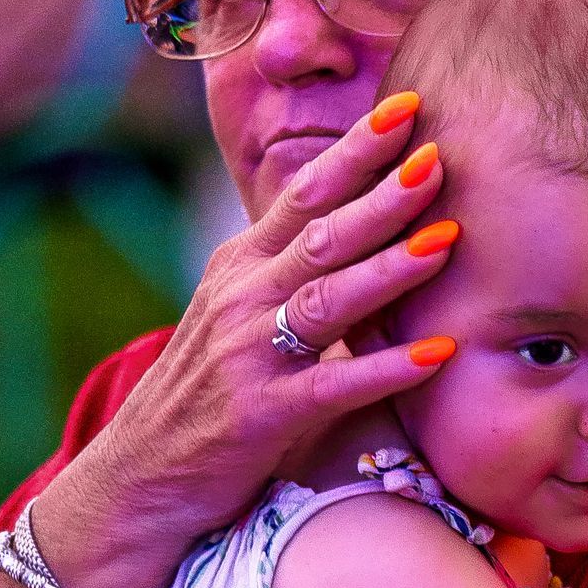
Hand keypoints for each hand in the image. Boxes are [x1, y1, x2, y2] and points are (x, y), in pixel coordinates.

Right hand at [37, 99, 462, 587]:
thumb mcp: (241, 316)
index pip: (304, 193)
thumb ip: (292, 272)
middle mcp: (240, 297)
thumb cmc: (208, 395)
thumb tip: (366, 230)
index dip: (357, 151)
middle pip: (320, 233)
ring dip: (389, 269)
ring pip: (326, 299)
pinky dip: (384, 368)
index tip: (409, 108)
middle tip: (439, 156)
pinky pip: (331, 386)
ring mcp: (247, 355)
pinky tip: (437, 353)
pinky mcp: (259, 415)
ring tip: (447, 241)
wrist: (140, 478)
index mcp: (240, 266)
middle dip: (382, 194)